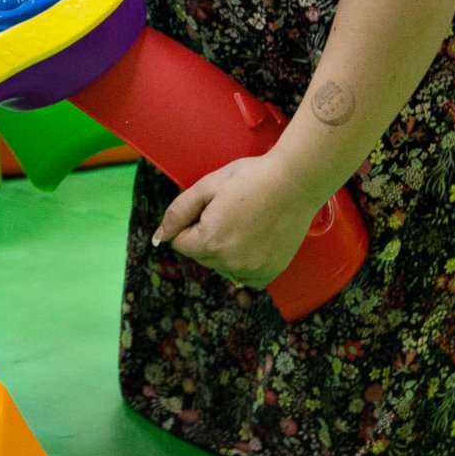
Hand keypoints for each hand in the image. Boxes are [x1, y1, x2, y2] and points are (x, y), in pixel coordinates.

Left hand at [152, 154, 332, 287]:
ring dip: (225, 250)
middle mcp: (229, 262)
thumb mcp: (207, 186)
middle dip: (206, 236)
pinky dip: (245, 264)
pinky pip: (246, 278)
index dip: (192, 223)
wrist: (295, 181)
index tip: (213, 206)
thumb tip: (158, 238)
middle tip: (230, 210)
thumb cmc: (251, 178)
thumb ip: (178, 213)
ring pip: (222, 266)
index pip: (180, 243)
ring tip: (245, 222)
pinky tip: (255, 242)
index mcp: (209, 242)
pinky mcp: (271, 271)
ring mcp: (252, 270)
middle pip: (200, 256)